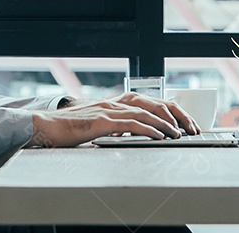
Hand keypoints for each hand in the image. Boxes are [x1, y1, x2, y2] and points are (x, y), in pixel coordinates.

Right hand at [30, 92, 200, 147]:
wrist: (48, 127)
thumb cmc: (71, 128)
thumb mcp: (100, 125)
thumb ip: (117, 125)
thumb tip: (135, 133)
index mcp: (117, 102)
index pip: (152, 102)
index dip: (172, 111)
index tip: (186, 124)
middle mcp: (116, 102)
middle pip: (155, 103)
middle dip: (176, 116)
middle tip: (191, 129)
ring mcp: (109, 110)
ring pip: (146, 112)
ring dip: (166, 123)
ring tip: (180, 134)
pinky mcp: (102, 121)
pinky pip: (131, 124)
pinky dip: (148, 129)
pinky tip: (159, 136)